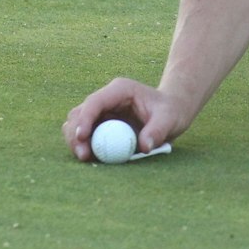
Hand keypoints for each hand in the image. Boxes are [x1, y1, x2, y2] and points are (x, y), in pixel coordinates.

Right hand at [62, 77, 189, 161]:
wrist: (172, 111)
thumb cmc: (171, 111)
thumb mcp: (169, 119)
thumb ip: (157, 131)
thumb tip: (144, 147)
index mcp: (120, 90)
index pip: (95, 102)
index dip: (85, 118)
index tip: (82, 137)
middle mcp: (106, 99)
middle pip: (79, 113)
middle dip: (76, 134)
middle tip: (83, 155)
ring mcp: (102, 112)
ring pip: (76, 124)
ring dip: (77, 141)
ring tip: (86, 158)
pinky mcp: (101, 124)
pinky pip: (86, 136)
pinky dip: (85, 146)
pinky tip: (93, 158)